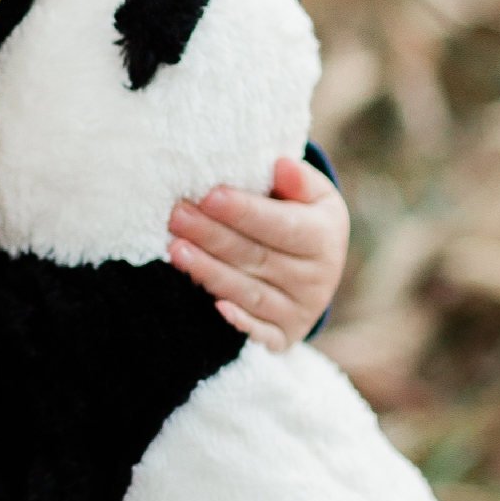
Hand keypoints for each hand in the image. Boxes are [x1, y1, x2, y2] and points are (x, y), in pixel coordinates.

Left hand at [169, 154, 347, 351]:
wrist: (319, 272)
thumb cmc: (304, 220)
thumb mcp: (313, 196)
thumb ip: (298, 180)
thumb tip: (281, 165)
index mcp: (323, 238)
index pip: (281, 225)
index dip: (244, 211)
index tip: (209, 196)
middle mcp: (316, 278)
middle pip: (257, 257)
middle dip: (213, 237)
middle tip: (177, 217)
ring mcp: (300, 310)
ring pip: (250, 292)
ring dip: (210, 272)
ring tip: (175, 250)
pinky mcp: (284, 336)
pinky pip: (260, 333)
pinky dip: (239, 322)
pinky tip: (214, 307)